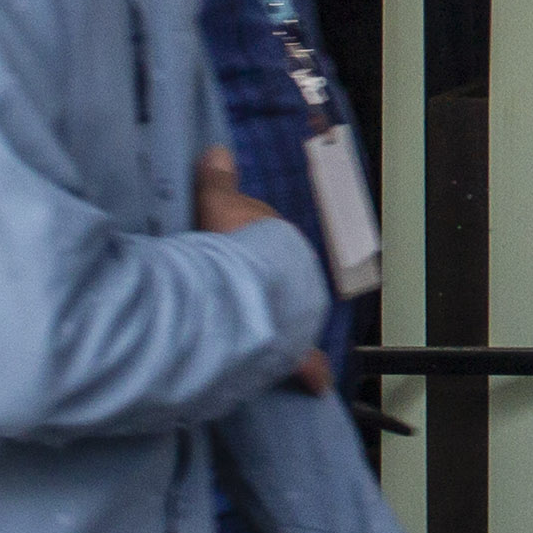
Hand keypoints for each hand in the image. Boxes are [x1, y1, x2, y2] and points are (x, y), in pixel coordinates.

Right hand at [195, 149, 329, 387]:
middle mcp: (297, 273)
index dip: (242, 247)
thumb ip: (216, 181)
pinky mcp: (295, 348)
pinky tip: (317, 383)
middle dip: (262, 284)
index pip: (264, 239)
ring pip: (290, 315)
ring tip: (251, 330)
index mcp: (279, 238)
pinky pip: (307, 363)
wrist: (244, 288)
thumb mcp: (216, 207)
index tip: (224, 256)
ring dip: (277, 320)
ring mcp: (298, 311)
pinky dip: (312, 372)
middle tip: (231, 294)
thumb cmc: (225, 248)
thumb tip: (218, 149)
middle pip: (278, 278)